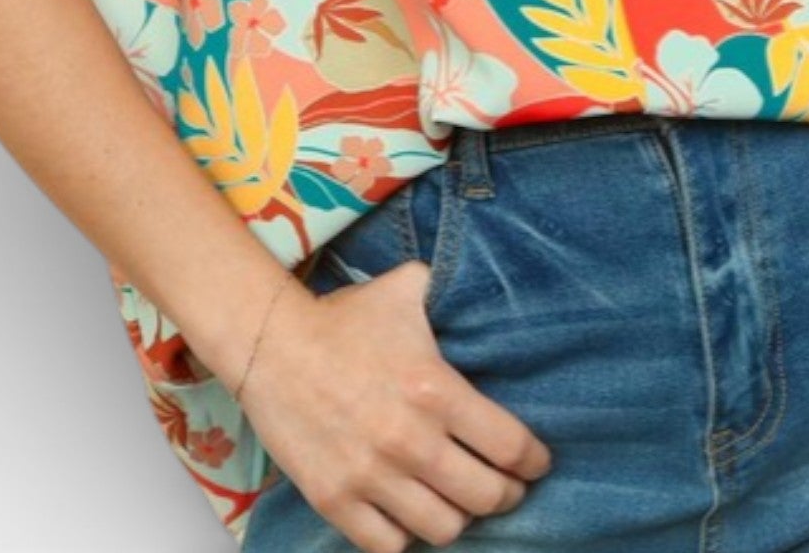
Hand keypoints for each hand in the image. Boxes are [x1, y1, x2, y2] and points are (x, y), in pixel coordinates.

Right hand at [240, 259, 553, 550]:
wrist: (271, 345)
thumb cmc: (344, 318)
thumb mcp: (406, 290)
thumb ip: (448, 290)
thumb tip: (477, 282)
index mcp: (435, 390)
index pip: (511, 447)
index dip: (533, 461)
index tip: (536, 463)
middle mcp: (410, 441)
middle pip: (487, 497)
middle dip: (506, 494)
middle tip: (506, 486)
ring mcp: (371, 477)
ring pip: (444, 529)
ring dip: (458, 517)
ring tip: (457, 501)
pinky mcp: (336, 501)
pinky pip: (390, 546)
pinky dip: (406, 534)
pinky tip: (410, 513)